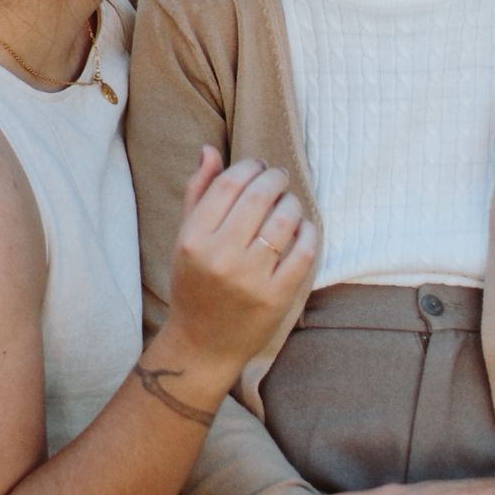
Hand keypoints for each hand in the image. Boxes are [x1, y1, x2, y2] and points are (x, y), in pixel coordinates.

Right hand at [163, 149, 316, 372]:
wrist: (203, 344)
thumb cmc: (195, 284)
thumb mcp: (186, 239)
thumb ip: (198, 193)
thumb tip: (210, 150)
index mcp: (194, 239)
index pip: (229, 184)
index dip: (250, 167)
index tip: (258, 166)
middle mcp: (220, 257)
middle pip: (260, 197)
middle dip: (275, 179)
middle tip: (279, 179)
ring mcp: (250, 278)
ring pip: (285, 220)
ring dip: (292, 203)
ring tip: (289, 204)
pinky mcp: (276, 297)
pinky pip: (304, 251)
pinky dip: (309, 233)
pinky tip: (303, 229)